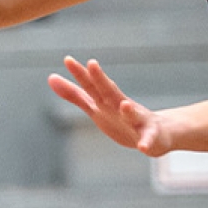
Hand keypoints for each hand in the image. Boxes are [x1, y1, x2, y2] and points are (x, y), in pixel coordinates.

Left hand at [48, 56, 173, 156]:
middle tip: (92, 63)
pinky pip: (148, 140)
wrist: (156, 134)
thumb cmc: (120, 118)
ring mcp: (138, 121)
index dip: (80, 73)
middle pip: (111, 92)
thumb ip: (74, 94)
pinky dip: (146, 142)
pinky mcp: (150, 137)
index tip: (67, 59)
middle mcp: (122, 106)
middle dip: (102, 79)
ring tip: (125, 105)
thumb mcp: (95, 106)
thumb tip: (50, 77)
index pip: (92, 84)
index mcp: (108, 100)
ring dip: (130, 110)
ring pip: (134, 115)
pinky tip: (143, 147)